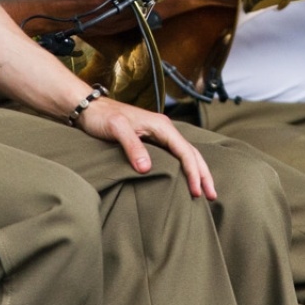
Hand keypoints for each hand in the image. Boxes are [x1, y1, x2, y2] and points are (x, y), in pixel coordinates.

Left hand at [76, 98, 217, 198]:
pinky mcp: (152, 141)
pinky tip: (185, 179)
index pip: (185, 151)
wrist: (91, 109)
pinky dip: (185, 168)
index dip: (193, 172)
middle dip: (203, 174)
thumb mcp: (117, 129)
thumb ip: (132, 146)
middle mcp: (165, 129)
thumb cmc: (103, 117)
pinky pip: (175, 155)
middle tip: (212, 196)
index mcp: (161, 126)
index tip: (196, 192)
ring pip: (186, 154)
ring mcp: (159, 135)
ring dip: (197, 171)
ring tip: (204, 191)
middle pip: (192, 153)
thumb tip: (147, 168)